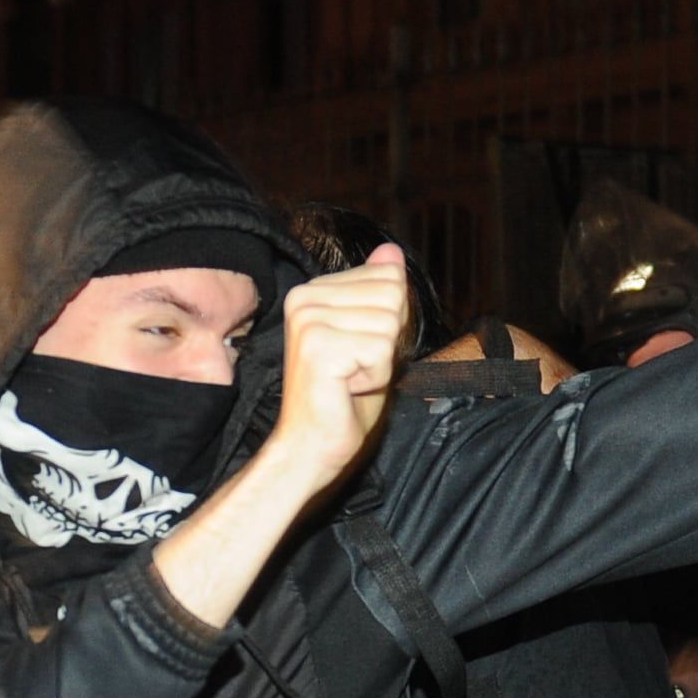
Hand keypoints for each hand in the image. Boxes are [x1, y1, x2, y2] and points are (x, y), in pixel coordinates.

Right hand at [260, 245, 412, 494]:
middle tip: (356, 368)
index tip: (359, 350)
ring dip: (381, 361)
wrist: (313, 445)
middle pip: (392, 296)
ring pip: (389, 323)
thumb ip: (381, 292)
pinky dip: (375, 377)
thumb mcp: (372, 335)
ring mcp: (308, 321)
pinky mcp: (318, 347)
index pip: (388, 277)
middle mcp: (305, 298)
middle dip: (387, 340)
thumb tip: (390, 251)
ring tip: (350, 379)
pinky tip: (347, 388)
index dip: (389, 322)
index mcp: (313, 290)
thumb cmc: (343, 397)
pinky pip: (380, 350)